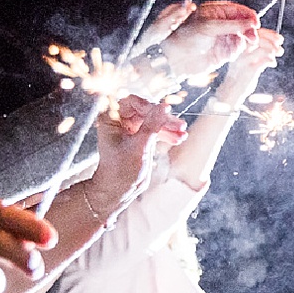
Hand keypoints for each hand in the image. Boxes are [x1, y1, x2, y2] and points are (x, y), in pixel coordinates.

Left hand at [83, 94, 186, 213]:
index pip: (131, 102)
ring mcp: (130, 129)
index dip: (149, 105)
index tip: (165, 110)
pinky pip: (156, 129)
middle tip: (179, 125)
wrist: (119, 190)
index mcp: (111, 119)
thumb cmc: (121, 170)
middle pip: (145, 110)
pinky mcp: (140, 138)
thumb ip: (152, 125)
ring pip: (153, 119)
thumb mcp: (139, 146)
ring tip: (182, 134)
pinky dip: (167, 134)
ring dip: (168, 126)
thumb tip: (163, 106)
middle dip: (163, 118)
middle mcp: (119, 121)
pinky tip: (178, 139)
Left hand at [134, 1, 260, 89]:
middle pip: (244, 23)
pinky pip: (238, 49)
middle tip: (252, 38)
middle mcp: (220, 23)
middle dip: (249, 30)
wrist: (176, 59)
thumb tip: (252, 23)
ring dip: (244, 42)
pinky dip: (238, 52)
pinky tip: (230, 55)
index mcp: (215, 12)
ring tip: (239, 47)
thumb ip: (233, 24)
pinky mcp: (224, 51)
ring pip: (243, 37)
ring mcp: (223, 37)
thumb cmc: (186, 38)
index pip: (238, 10)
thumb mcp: (209, 27)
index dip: (249, 16)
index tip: (255, 23)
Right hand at [215, 27, 283, 102]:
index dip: (269, 34)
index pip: (255, 32)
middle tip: (280, 47)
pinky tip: (272, 64)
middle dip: (274, 41)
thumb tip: (276, 40)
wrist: (232, 89)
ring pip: (264, 48)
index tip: (279, 39)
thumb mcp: (248, 56)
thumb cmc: (242, 72)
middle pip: (260, 38)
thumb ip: (258, 47)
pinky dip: (272, 60)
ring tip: (279, 54)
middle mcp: (239, 50)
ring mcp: (244, 59)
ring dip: (275, 50)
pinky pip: (266, 60)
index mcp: (238, 44)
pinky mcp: (250, 69)